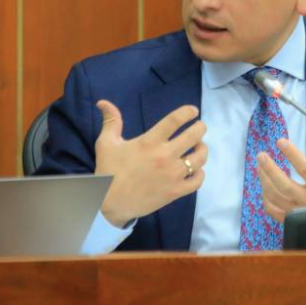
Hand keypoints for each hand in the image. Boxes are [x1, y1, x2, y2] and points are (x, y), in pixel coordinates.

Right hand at [95, 100, 207, 226]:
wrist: (108, 203)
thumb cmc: (108, 171)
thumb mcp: (107, 143)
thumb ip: (111, 120)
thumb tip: (103, 102)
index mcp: (149, 142)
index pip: (174, 120)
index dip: (187, 112)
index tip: (193, 111)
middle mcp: (164, 156)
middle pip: (193, 136)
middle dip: (200, 128)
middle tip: (199, 127)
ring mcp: (172, 175)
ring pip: (199, 158)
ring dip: (202, 149)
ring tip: (198, 146)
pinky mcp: (175, 191)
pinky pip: (197, 181)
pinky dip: (200, 173)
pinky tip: (196, 169)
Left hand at [257, 138, 305, 222]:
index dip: (292, 154)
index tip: (281, 141)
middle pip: (284, 185)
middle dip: (270, 168)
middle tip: (261, 154)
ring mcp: (300, 213)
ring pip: (275, 197)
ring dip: (265, 180)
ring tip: (260, 165)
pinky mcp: (294, 221)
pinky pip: (273, 211)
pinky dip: (266, 198)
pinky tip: (265, 186)